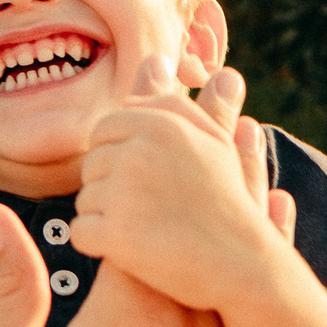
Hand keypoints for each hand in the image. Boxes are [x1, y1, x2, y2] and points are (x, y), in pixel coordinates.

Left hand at [71, 59, 294, 308]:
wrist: (244, 267)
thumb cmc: (226, 203)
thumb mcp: (210, 142)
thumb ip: (176, 101)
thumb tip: (157, 59)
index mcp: (160, 122)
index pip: (106, 128)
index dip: (122, 156)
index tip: (150, 181)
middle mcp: (138, 149)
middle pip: (91, 163)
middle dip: (112, 186)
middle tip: (153, 209)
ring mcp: (124, 192)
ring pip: (85, 199)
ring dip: (108, 217)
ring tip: (151, 230)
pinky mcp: (114, 234)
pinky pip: (82, 233)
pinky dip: (100, 245)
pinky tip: (133, 251)